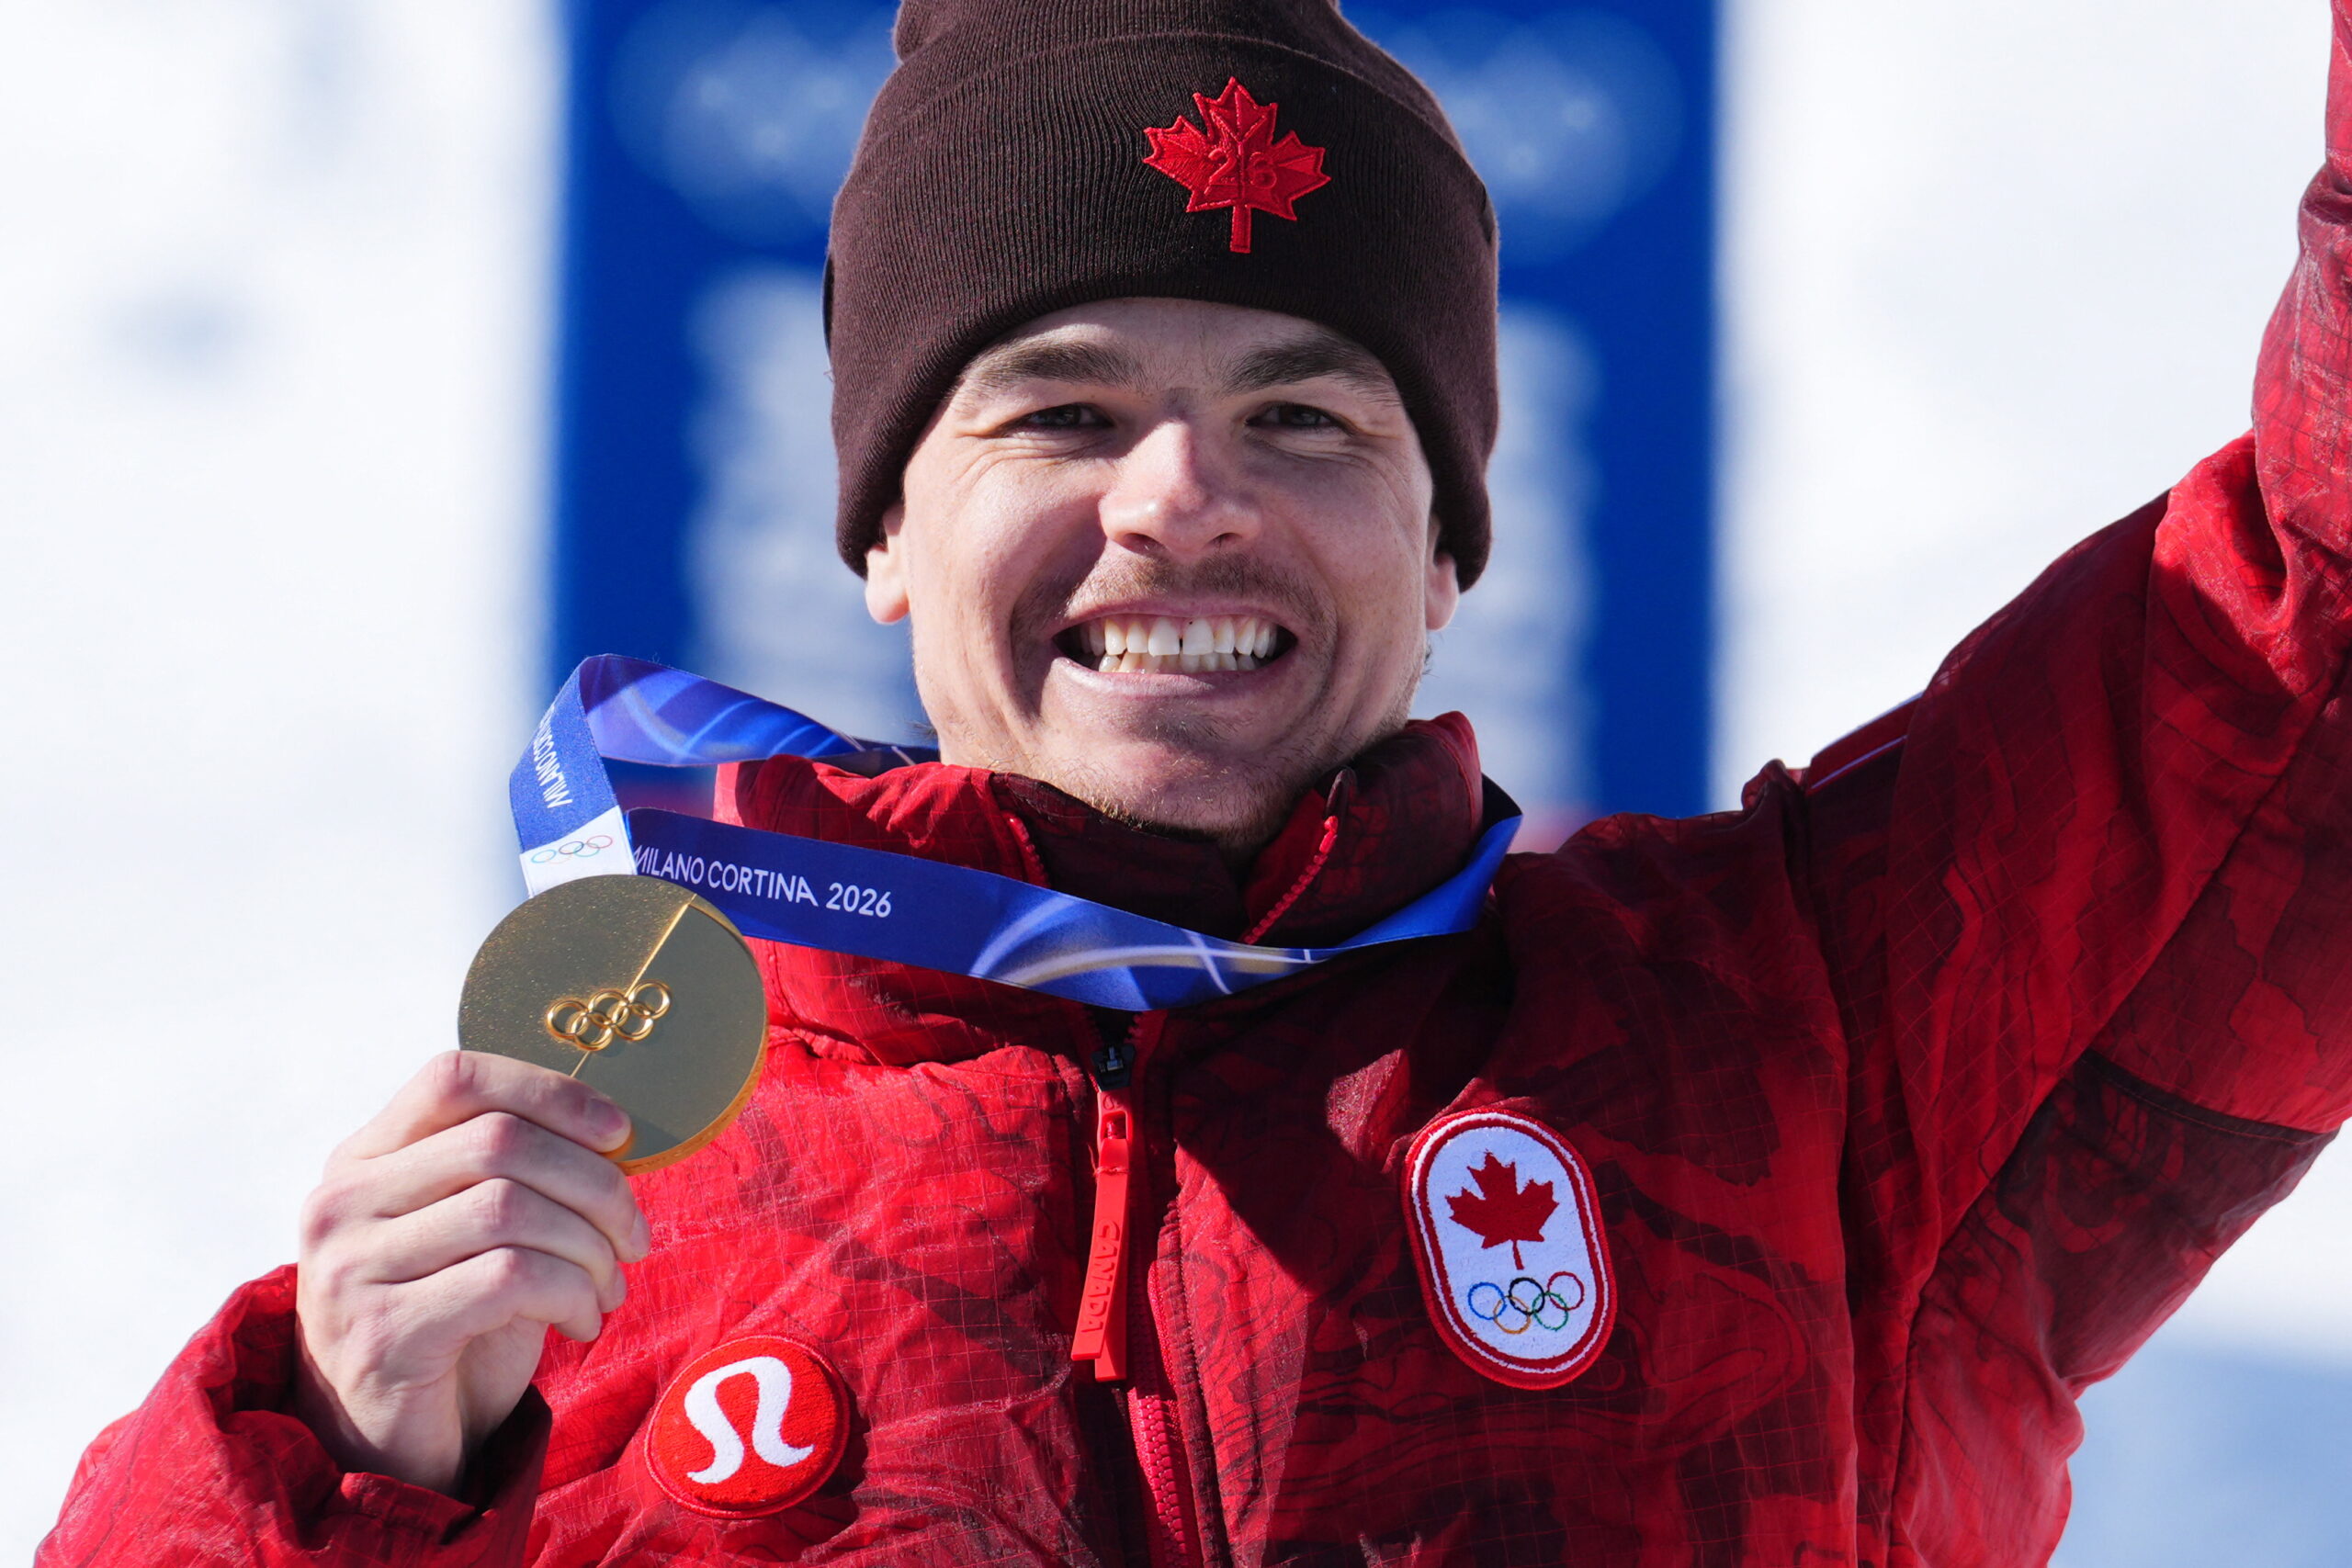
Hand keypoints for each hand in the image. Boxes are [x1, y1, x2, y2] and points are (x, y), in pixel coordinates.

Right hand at [291, 1051, 648, 1493]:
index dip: (551, 1093)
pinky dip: (570, 1293)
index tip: (619, 1133)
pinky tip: (581, 1322)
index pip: (455, 1078)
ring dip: (590, 1248)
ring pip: (511, 1209)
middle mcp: (341, 1202)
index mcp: (363, 1159)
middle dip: (595, 1184)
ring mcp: (351, 1268)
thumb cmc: (453, 1325)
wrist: (390, 1447)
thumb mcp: (476, 1234)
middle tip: (633, 1236)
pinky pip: (509, 1279)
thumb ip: (515, 1174)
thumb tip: (617, 1132)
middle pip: (500, 1142)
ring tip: (608, 1286)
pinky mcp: (382, 1332)